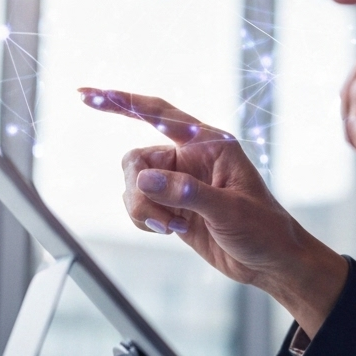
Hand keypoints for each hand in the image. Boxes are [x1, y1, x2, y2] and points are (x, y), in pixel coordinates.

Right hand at [79, 88, 347, 335]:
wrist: (269, 260)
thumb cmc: (262, 228)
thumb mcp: (228, 210)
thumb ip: (186, 193)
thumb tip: (143, 180)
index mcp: (211, 143)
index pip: (159, 114)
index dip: (122, 102)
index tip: (86, 95)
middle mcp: (191, 157)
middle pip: (136, 159)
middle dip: (138, 191)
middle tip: (161, 219)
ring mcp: (179, 182)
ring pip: (133, 185)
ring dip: (143, 210)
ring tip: (173, 228)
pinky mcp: (172, 205)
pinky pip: (138, 205)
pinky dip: (144, 220)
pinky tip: (172, 230)